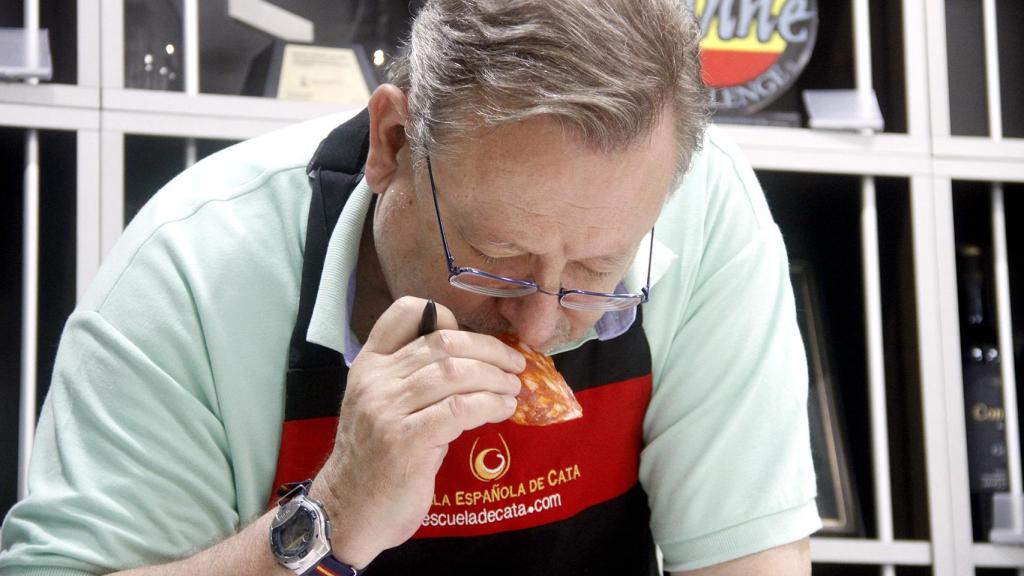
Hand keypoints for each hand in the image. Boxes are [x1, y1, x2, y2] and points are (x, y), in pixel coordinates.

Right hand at [310, 296, 524, 567]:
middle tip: (515, 364)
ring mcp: (387, 410)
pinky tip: (503, 409)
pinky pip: (459, 409)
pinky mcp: (405, 442)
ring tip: (513, 388)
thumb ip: (412, 380)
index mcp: (368, 365)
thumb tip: (472, 360)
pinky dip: (489, 404)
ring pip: (454, 373)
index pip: (402, 313)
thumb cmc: (375, 460)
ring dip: (494, 378)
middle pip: (443, 343)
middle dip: (489, 350)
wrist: (348, 512)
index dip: (444, 315)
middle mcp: (375, 381)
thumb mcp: (383, 407)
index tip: (472, 338)